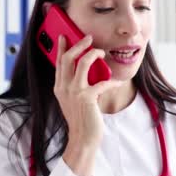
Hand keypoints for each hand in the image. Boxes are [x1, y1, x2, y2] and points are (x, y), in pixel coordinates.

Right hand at [53, 35, 121, 175]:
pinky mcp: (86, 98)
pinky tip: (117, 82)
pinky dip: (111, 80)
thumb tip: (87, 70)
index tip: (64, 36)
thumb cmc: (81, 119)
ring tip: (101, 52)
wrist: (82, 139)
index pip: (58, 62)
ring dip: (93, 54)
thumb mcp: (73, 100)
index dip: (61, 48)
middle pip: (68, 58)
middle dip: (79, 44)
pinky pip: (101, 82)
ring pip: (82, 63)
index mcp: (59, 87)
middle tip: (88, 38)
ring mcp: (74, 92)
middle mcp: (64, 87)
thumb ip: (76, 85)